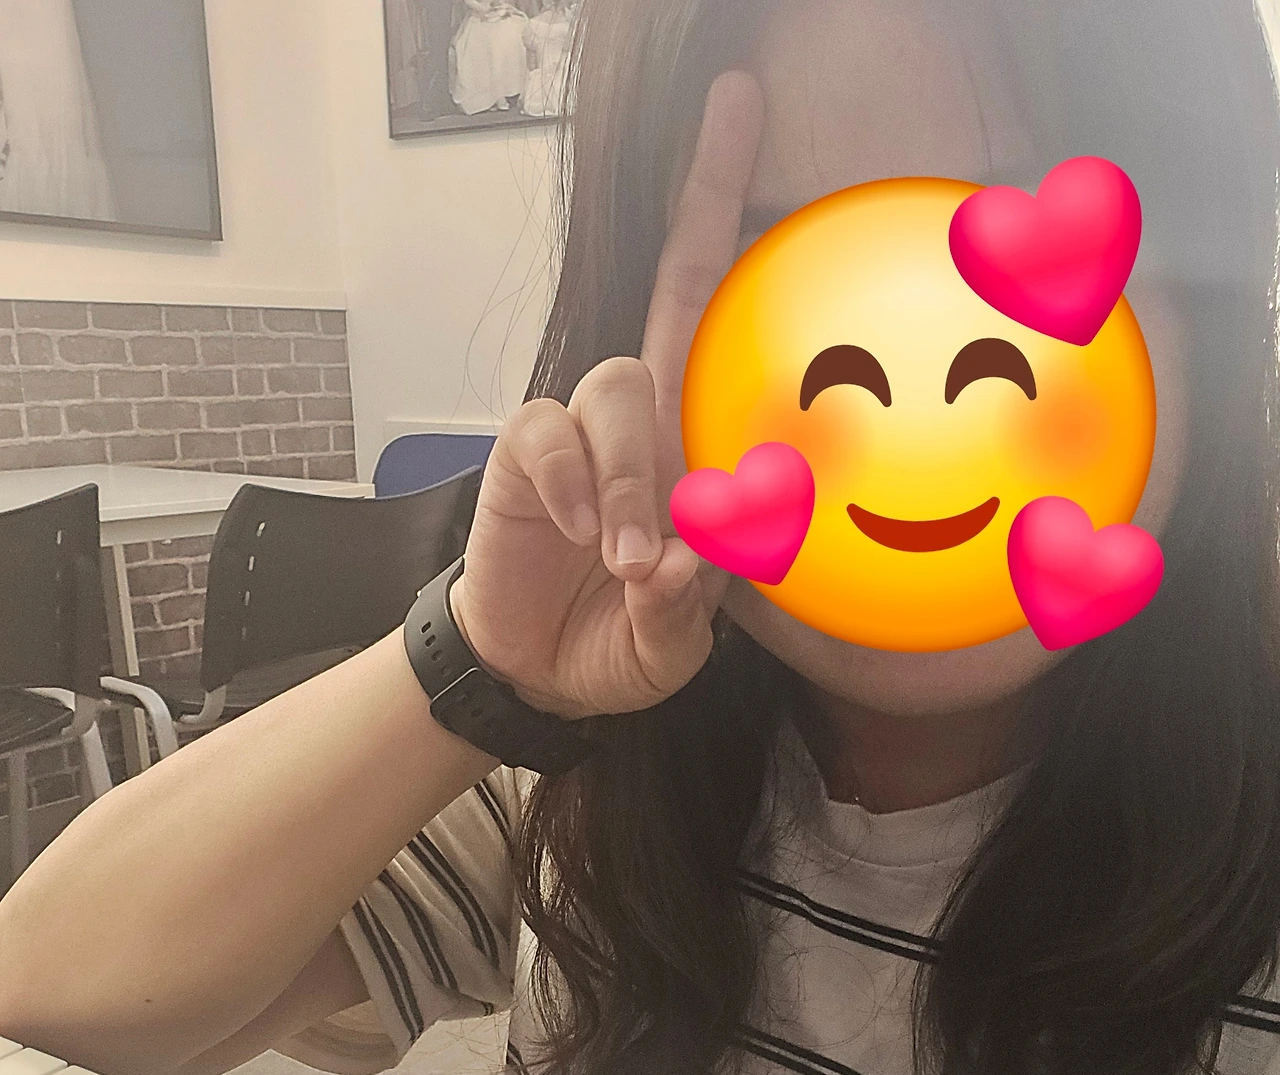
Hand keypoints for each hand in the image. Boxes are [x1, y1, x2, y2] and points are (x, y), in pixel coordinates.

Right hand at [450, 69, 765, 718]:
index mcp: (703, 451)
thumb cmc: (622, 639)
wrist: (539, 674)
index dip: (764, 263)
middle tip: (737, 103)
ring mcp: (586, 433)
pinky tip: (583, 535)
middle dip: (707, 194)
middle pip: (678, 289)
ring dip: (634, 477)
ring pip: (618, 387)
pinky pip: (551, 436)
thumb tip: (694, 555)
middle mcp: (650, 422)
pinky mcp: (528, 454)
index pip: (738, 337)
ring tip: (628, 561)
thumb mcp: (678, 639)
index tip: (786, 152)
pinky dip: (574, 484)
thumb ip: (693, 604)